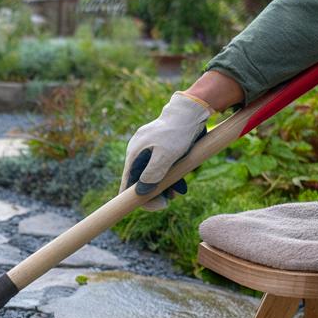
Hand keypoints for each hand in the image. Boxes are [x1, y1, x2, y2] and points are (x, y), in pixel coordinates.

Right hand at [122, 92, 211, 211]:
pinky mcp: (160, 148)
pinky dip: (169, 175)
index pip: (127, 185)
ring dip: (165, 185)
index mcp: (134, 155)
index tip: (155, 206)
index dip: (137, 199)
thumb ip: (152, 175)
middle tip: (169, 200)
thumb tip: (140, 193)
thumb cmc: (176, 133)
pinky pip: (161, 166)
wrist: (190, 111)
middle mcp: (139, 154)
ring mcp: (149, 150)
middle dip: (155, 193)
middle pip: (141, 181)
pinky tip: (180, 180)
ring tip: (178, 191)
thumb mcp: (165, 156)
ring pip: (153, 174)